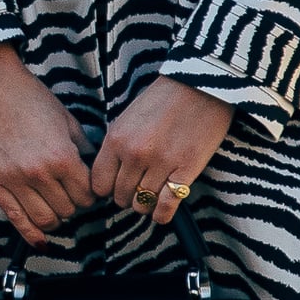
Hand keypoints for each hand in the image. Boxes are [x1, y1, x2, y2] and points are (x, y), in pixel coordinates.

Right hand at [0, 44, 93, 247]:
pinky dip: (31, 234)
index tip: (86, 190)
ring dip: (55, 218)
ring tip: (55, 207)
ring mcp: (13, 180)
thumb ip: (82, 149)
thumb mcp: (67, 120)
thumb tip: (93, 174)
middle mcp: (39, 173)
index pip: (87, 195)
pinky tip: (40, 239)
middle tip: (70, 195)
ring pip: (45, 220)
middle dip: (74, 205)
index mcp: (62, 157)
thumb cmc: (29, 98)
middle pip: (68, 210)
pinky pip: (15, 219)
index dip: (90, 194)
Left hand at [90, 77, 232, 224]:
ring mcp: (160, 164)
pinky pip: (166, 206)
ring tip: (150, 196)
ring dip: (145, 204)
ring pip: (142, 204)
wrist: (200, 85)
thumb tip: (108, 177)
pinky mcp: (186, 171)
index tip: (114, 187)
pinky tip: (162, 212)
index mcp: (116, 140)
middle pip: (120, 197)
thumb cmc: (163, 99)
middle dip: (126, 197)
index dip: (106, 189)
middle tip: (136, 190)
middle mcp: (135, 155)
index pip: (99, 184)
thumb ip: (116, 147)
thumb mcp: (127, 118)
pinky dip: (162, 214)